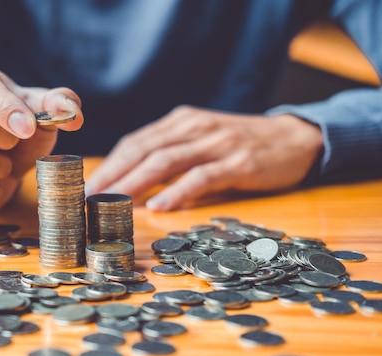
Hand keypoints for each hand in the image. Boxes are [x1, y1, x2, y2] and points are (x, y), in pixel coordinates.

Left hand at [85, 106, 322, 210]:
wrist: (297, 139)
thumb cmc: (241, 147)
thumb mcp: (201, 143)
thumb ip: (171, 158)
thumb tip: (132, 189)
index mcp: (180, 122)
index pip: (135, 142)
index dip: (108, 165)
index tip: (84, 188)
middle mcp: (193, 126)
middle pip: (142, 149)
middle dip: (111, 175)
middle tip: (86, 198)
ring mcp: (216, 142)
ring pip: (166, 161)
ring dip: (134, 183)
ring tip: (111, 203)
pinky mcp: (239, 160)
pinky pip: (202, 176)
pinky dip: (178, 191)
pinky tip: (159, 207)